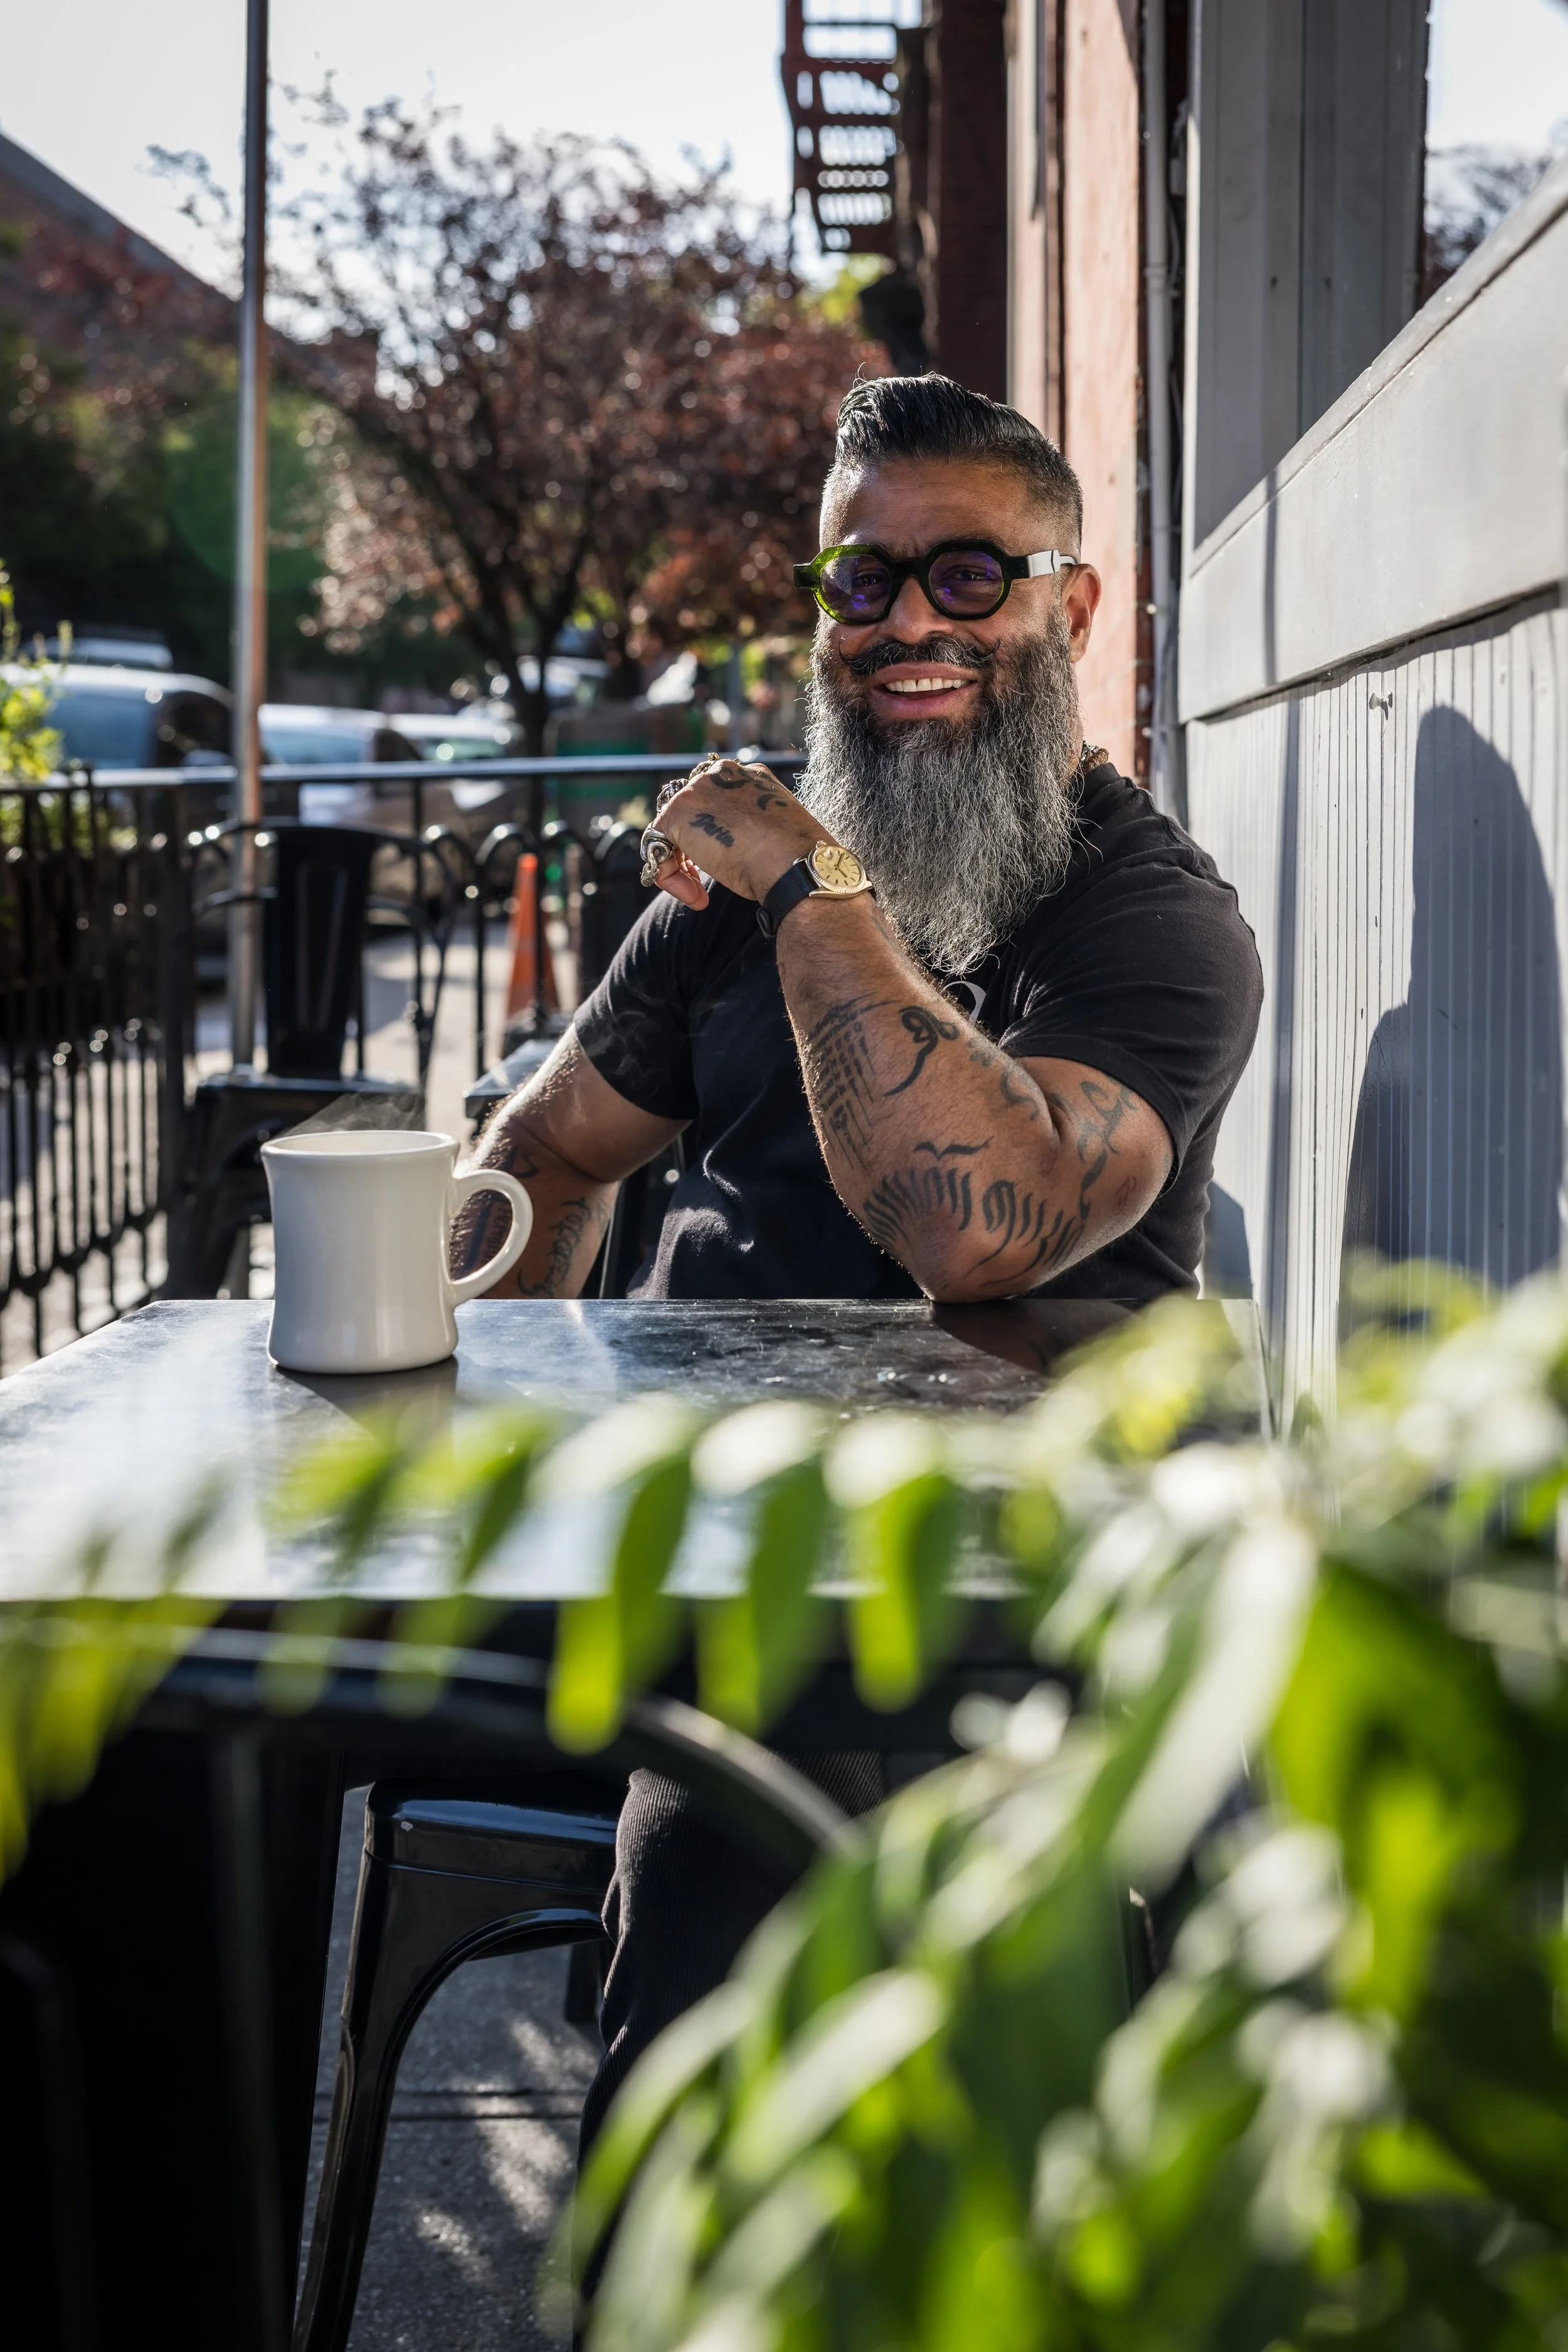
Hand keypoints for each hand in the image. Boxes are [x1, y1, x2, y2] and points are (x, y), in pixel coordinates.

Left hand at [645, 758, 827, 910]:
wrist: (796, 864)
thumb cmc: (795, 860)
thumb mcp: (775, 836)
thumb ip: (752, 830)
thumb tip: (740, 847)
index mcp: (751, 778)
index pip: (716, 803)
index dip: (714, 838)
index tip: (727, 862)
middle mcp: (723, 775)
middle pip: (692, 813)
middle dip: (694, 851)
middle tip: (703, 882)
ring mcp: (699, 789)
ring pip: (674, 830)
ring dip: (682, 867)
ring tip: (700, 894)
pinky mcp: (679, 811)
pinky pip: (657, 846)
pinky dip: (670, 876)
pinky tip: (695, 895)